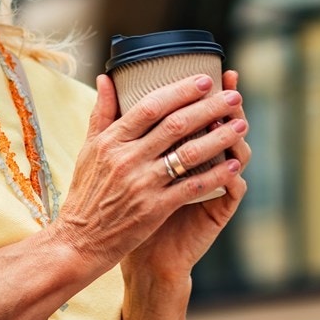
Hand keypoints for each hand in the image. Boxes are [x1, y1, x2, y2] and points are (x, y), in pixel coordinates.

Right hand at [47, 70, 246, 275]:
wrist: (79, 241)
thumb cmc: (86, 194)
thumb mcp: (88, 150)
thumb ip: (102, 113)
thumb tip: (106, 77)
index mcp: (111, 141)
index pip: (150, 106)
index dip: (180, 91)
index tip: (204, 80)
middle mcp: (127, 159)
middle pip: (175, 125)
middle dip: (209, 108)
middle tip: (233, 96)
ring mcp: (142, 184)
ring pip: (188, 153)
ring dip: (219, 137)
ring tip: (240, 125)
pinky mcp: (154, 208)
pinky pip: (191, 186)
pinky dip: (215, 175)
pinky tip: (233, 166)